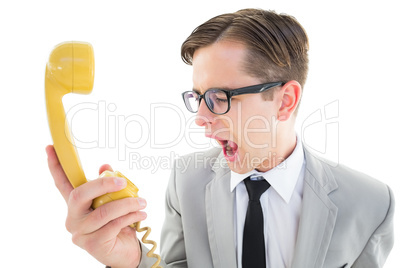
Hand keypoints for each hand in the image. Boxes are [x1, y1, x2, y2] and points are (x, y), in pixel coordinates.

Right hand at [46, 145, 146, 267]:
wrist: (125, 251)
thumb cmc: (117, 223)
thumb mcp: (114, 201)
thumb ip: (108, 185)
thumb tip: (105, 167)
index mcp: (76, 204)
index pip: (62, 183)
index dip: (56, 166)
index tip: (51, 148)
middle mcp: (73, 218)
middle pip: (80, 194)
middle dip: (103, 184)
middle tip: (123, 182)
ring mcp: (80, 232)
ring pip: (103, 211)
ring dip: (127, 204)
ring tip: (141, 202)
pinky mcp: (92, 244)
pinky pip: (113, 225)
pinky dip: (130, 216)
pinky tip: (141, 214)